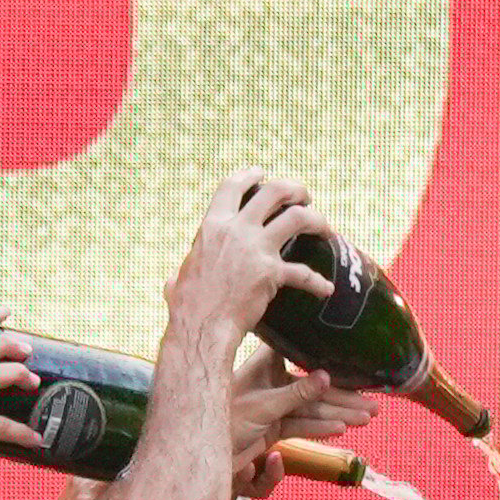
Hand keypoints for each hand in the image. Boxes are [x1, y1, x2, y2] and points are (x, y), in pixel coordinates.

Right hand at [171, 170, 336, 332]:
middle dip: (295, 189)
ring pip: (298, 218)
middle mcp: (237, 229)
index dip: (250, 175)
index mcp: (213, 224)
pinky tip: (326, 289)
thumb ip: (182, 271)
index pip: (233, 185)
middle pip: (274, 191)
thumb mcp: (180, 277)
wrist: (202, 326)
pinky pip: (303, 273)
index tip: (262, 173)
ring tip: (324, 227)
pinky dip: (317, 282)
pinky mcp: (272, 273)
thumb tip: (173, 281)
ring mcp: (257, 249)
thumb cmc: (188, 306)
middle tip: (304, 197)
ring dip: (316, 219)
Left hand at [232, 345, 374, 499]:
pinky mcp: (272, 429)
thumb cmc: (222, 420)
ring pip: (312, 412)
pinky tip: (339, 429)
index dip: (330, 362)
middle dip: (346, 400)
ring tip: (365, 419)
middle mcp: (273, 385)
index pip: (303, 358)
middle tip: (374, 405)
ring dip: (340, 415)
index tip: (357, 365)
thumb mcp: (264, 406)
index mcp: (266, 367)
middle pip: (316, 391)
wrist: (200, 452)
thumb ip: (298, 394)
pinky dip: (319, 429)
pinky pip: (301, 428)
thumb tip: (327, 377)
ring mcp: (274, 408)